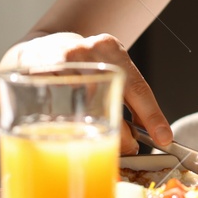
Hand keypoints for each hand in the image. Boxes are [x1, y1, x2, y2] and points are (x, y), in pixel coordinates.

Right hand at [15, 32, 172, 153]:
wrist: (39, 48)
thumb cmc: (79, 68)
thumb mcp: (107, 71)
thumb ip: (124, 100)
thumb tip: (139, 140)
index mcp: (110, 49)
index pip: (137, 87)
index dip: (152, 116)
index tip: (164, 138)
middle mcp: (85, 50)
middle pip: (109, 101)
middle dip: (122, 134)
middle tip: (128, 149)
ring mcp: (56, 62)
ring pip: (80, 111)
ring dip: (90, 135)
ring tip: (94, 146)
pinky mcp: (32, 74)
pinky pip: (51, 111)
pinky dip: (59, 128)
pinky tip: (61, 132)